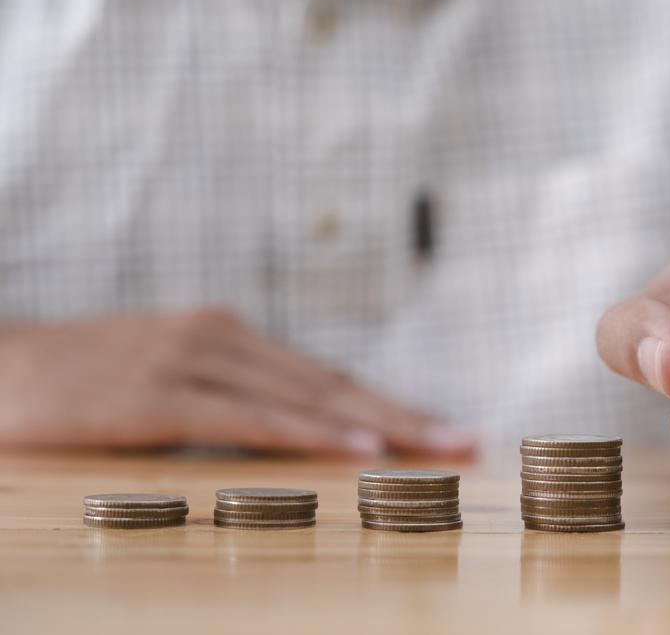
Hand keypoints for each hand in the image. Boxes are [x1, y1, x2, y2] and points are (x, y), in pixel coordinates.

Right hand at [0, 308, 476, 455]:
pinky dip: (307, 432)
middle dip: (407, 416)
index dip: (393, 405)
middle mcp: (224, 337)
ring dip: (379, 425)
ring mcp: (192, 361)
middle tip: (468, 441)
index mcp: (232, 335)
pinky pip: (248, 417)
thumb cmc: (86, 380)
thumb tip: (295, 437)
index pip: (330, 377)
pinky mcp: (156, 393)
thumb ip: (232, 400)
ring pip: (306, 397)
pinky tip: (355, 448)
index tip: (445, 430)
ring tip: (436, 448)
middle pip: (334, 384)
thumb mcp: (171, 382)